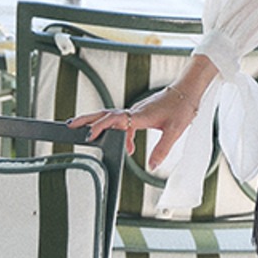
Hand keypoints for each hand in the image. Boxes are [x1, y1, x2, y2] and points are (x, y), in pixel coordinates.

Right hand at [70, 81, 205, 168]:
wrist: (188, 92)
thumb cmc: (182, 107)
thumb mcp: (175, 131)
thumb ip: (162, 149)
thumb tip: (152, 165)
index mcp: (140, 115)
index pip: (114, 120)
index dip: (101, 127)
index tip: (90, 135)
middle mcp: (135, 111)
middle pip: (105, 114)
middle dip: (86, 120)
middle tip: (69, 125)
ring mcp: (136, 111)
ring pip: (111, 116)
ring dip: (97, 123)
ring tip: (85, 132)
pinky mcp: (140, 112)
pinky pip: (123, 120)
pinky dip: (117, 130)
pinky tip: (127, 144)